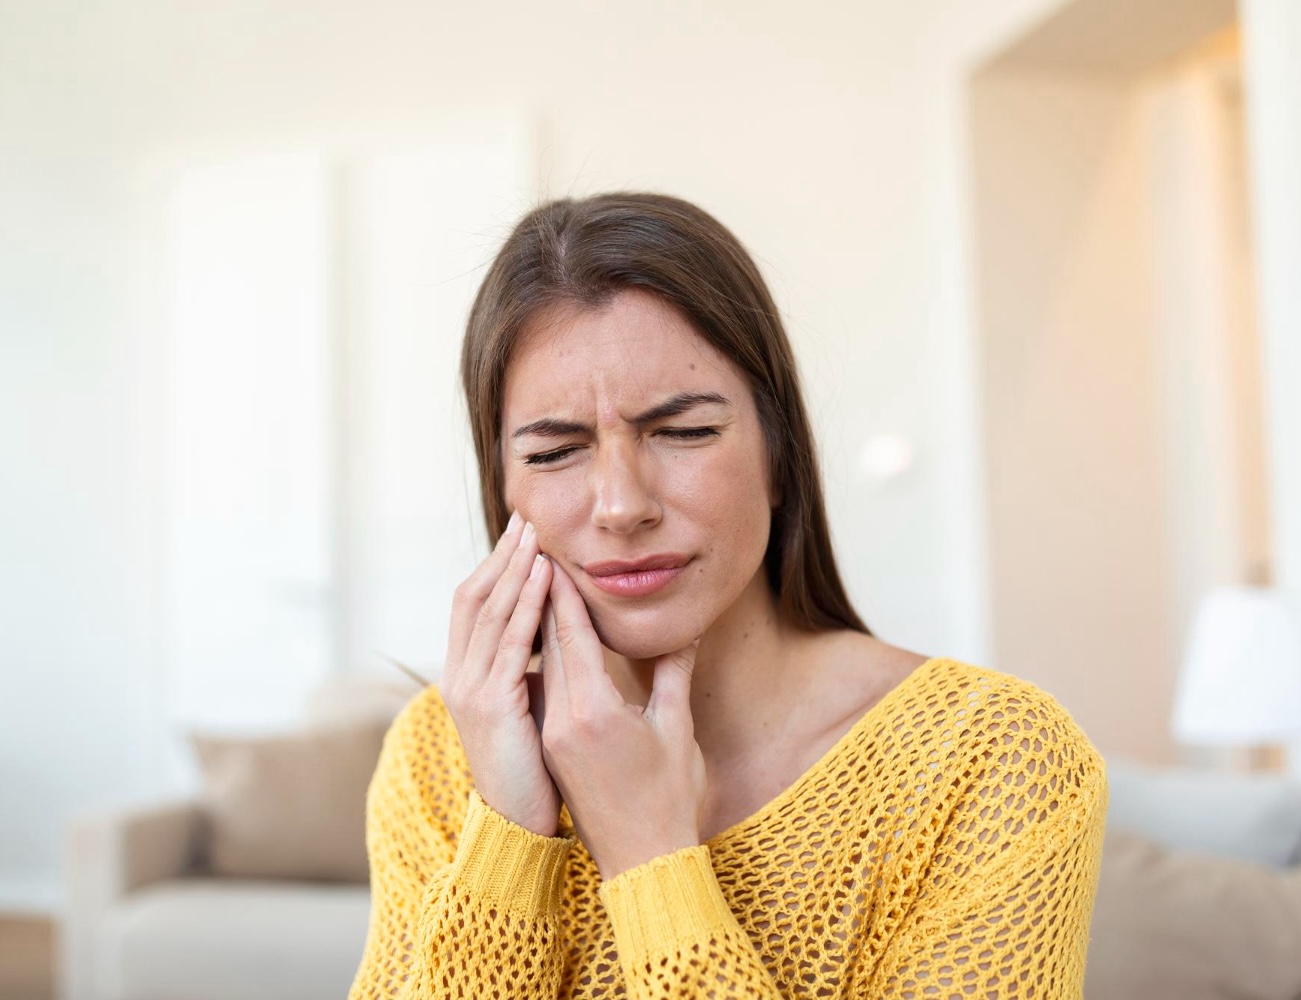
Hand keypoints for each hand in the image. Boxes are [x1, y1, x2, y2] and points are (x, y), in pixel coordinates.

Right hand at [440, 512, 559, 836]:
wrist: (520, 826)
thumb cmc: (535, 771)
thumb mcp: (530, 710)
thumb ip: (534, 672)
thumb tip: (554, 639)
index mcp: (466, 675)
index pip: (474, 605)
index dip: (495, 566)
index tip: (521, 534)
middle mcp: (458, 676)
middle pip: (474, 596)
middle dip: (501, 556)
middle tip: (527, 518)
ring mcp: (469, 689)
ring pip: (490, 612)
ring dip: (514, 569)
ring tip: (536, 535)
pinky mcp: (491, 704)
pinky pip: (510, 641)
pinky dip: (526, 604)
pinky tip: (544, 577)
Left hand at [537, 558, 705, 879]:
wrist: (642, 861)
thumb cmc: (669, 798)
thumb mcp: (676, 729)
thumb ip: (673, 675)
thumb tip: (685, 630)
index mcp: (593, 711)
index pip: (571, 637)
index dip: (562, 593)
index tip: (553, 555)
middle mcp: (563, 720)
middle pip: (548, 646)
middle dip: (544, 598)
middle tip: (538, 554)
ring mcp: (553, 736)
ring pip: (542, 667)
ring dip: (539, 625)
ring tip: (537, 585)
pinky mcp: (553, 748)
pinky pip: (544, 691)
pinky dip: (545, 659)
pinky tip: (546, 640)